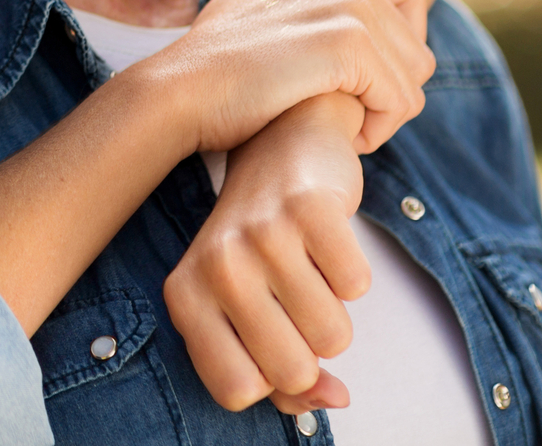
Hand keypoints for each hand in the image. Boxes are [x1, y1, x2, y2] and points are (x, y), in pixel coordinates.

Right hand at [131, 0, 434, 157]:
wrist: (181, 92)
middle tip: (348, 112)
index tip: (362, 74)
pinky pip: (400, 100)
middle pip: (418, 43)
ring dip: (384, 113)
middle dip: (391, 87)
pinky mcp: (346, 46)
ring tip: (337, 123)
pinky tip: (339, 134)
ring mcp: (346, 4)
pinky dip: (377, 129)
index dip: (401, 39)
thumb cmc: (211, 57)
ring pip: (414, 76)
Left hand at [165, 94, 369, 412]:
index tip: (269, 339)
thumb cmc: (261, 243)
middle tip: (293, 302)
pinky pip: (357, 287)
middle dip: (310, 351)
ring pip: (333, 336)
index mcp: (185, 298)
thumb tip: (333, 399)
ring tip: (307, 268)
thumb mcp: (248, 310)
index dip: (269, 378)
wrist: (278, 144)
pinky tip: (324, 242)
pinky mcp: (308, 208)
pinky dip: (351, 274)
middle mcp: (214, 266)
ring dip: (334, 311)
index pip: (236, 391)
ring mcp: (260, 235)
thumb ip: (285, 376)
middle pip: (291, 371)